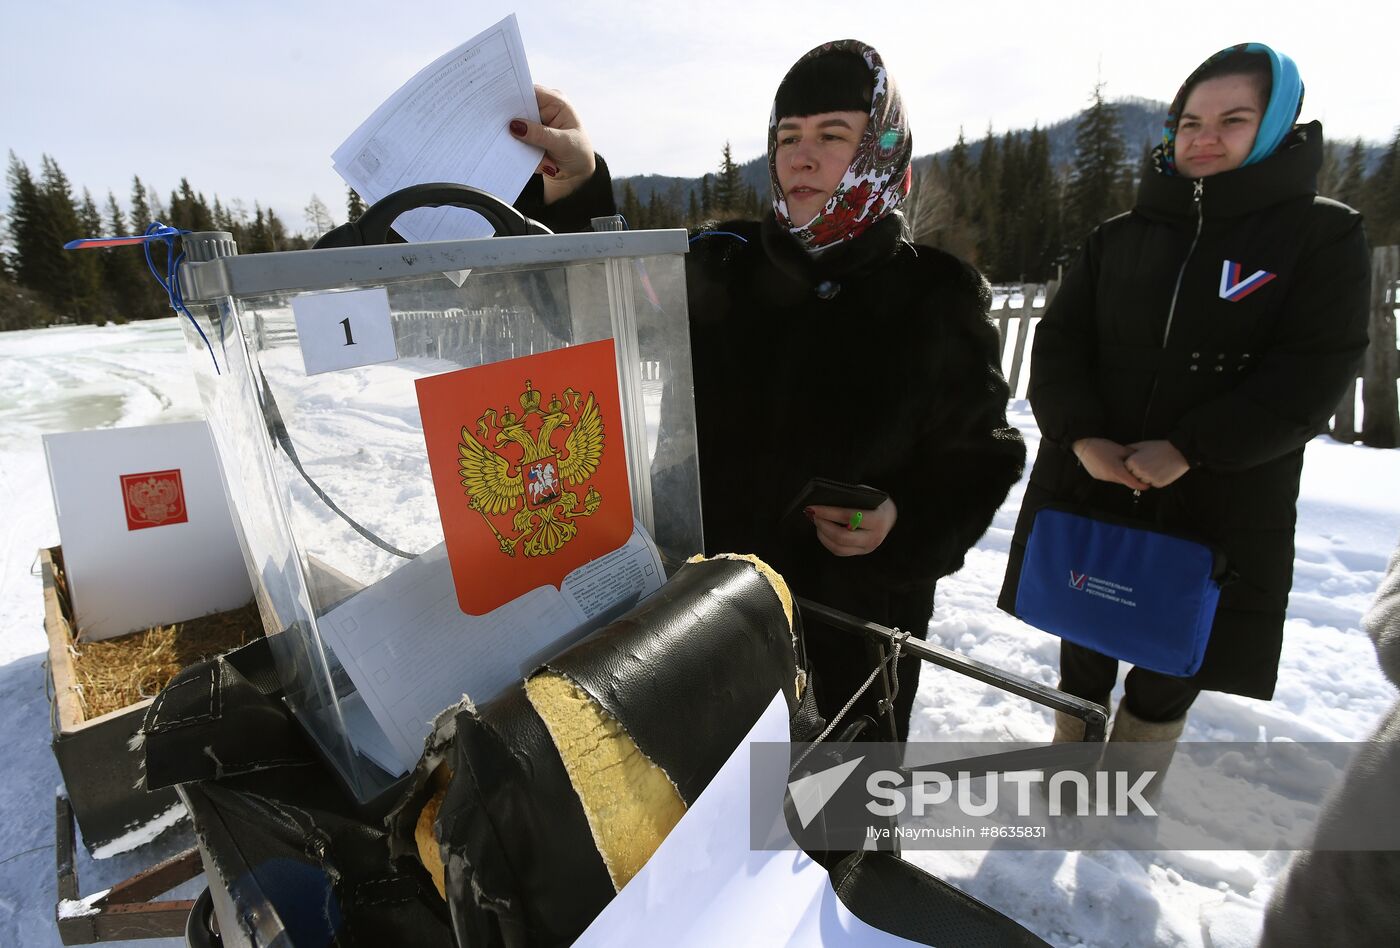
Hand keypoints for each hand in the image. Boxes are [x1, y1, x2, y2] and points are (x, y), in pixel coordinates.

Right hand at [508, 85, 595, 203]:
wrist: (578, 172)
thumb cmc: (579, 152)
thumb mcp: (563, 143)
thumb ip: (540, 134)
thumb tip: (514, 126)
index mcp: (555, 101)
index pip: (528, 92)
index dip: (512, 97)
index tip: (499, 107)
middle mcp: (543, 109)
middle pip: (518, 110)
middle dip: (516, 128)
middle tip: (513, 139)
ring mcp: (534, 124)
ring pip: (516, 130)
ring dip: (524, 147)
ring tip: (547, 163)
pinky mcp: (529, 138)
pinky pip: (517, 143)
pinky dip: (526, 154)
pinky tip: (544, 164)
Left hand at [806, 497, 897, 556]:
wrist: (890, 516)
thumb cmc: (874, 501)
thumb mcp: (866, 494)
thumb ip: (849, 498)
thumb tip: (823, 501)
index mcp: (878, 520)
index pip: (848, 517)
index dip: (828, 512)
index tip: (812, 506)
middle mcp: (874, 537)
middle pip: (841, 536)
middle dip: (823, 525)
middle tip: (812, 514)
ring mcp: (867, 548)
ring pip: (838, 547)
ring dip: (822, 534)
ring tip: (814, 520)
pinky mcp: (860, 552)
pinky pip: (839, 550)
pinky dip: (827, 540)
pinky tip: (821, 529)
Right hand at [1072, 437, 1149, 490]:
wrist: (1082, 446)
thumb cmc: (1102, 446)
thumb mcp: (1120, 449)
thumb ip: (1131, 455)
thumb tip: (1140, 457)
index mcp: (1117, 471)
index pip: (1132, 483)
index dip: (1141, 485)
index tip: (1148, 486)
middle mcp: (1109, 477)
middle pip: (1124, 481)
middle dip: (1131, 478)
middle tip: (1138, 473)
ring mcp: (1102, 477)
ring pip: (1116, 479)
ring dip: (1121, 475)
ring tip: (1124, 466)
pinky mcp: (1096, 475)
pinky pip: (1108, 476)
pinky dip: (1113, 472)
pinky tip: (1112, 464)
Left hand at [1123, 440, 1189, 487]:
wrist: (1179, 453)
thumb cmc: (1160, 447)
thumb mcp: (1143, 445)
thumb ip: (1130, 449)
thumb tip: (1122, 451)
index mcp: (1133, 462)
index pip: (1127, 468)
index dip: (1133, 464)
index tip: (1142, 460)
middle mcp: (1139, 472)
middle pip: (1134, 476)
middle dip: (1139, 471)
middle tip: (1150, 463)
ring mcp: (1149, 479)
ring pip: (1143, 481)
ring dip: (1147, 476)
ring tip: (1156, 466)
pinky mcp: (1158, 484)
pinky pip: (1153, 483)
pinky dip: (1156, 479)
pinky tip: (1162, 470)